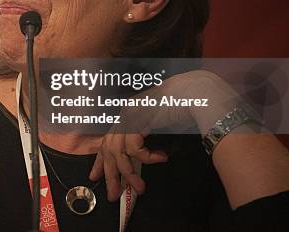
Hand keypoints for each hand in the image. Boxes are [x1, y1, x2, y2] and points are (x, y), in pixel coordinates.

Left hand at [88, 70, 239, 200]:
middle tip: (113, 194)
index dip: (100, 160)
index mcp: (125, 116)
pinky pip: (134, 148)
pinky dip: (147, 158)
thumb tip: (134, 163)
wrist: (192, 93)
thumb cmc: (180, 109)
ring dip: (130, 174)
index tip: (95, 176)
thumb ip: (142, 141)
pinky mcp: (136, 120)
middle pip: (109, 149)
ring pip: (119, 152)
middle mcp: (123, 115)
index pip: (106, 141)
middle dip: (111, 174)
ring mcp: (128, 116)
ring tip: (140, 188)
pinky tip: (161, 158)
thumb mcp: (155, 128)